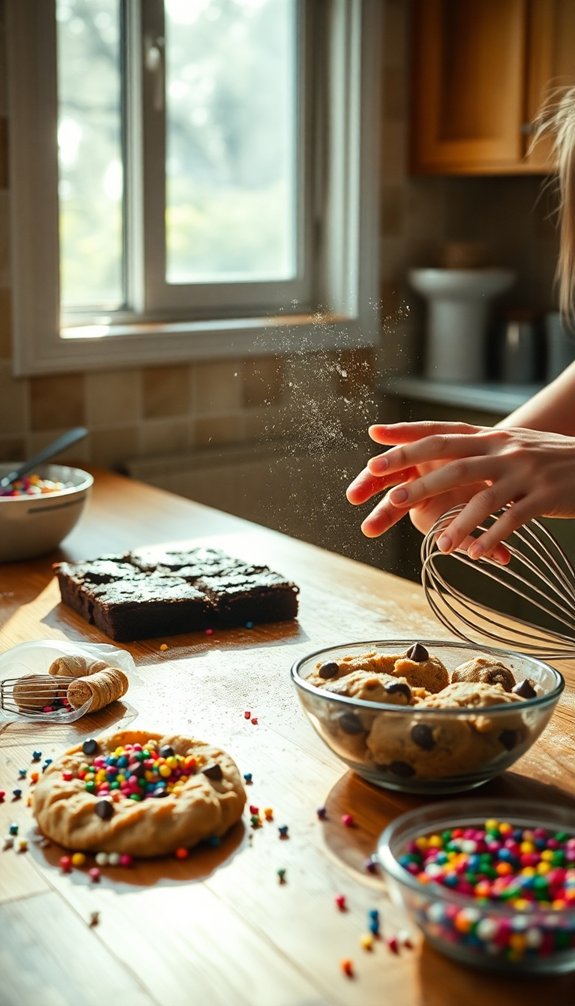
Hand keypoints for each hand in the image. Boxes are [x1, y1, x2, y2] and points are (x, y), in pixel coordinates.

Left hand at [346, 421, 574, 558]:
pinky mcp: (543, 496)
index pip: (442, 431)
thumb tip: (443, 450)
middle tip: (391, 499)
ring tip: (439, 545)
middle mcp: (504, 449)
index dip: (408, 434)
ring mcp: (524, 472)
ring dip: (459, 523)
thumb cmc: (549, 457)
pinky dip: (493, 537)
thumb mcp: (513, 444)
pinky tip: (476, 554)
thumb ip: (480, 447)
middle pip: (453, 461)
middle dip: (419, 480)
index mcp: (491, 436)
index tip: (374, 436)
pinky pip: (513, 519)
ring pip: (483, 497)